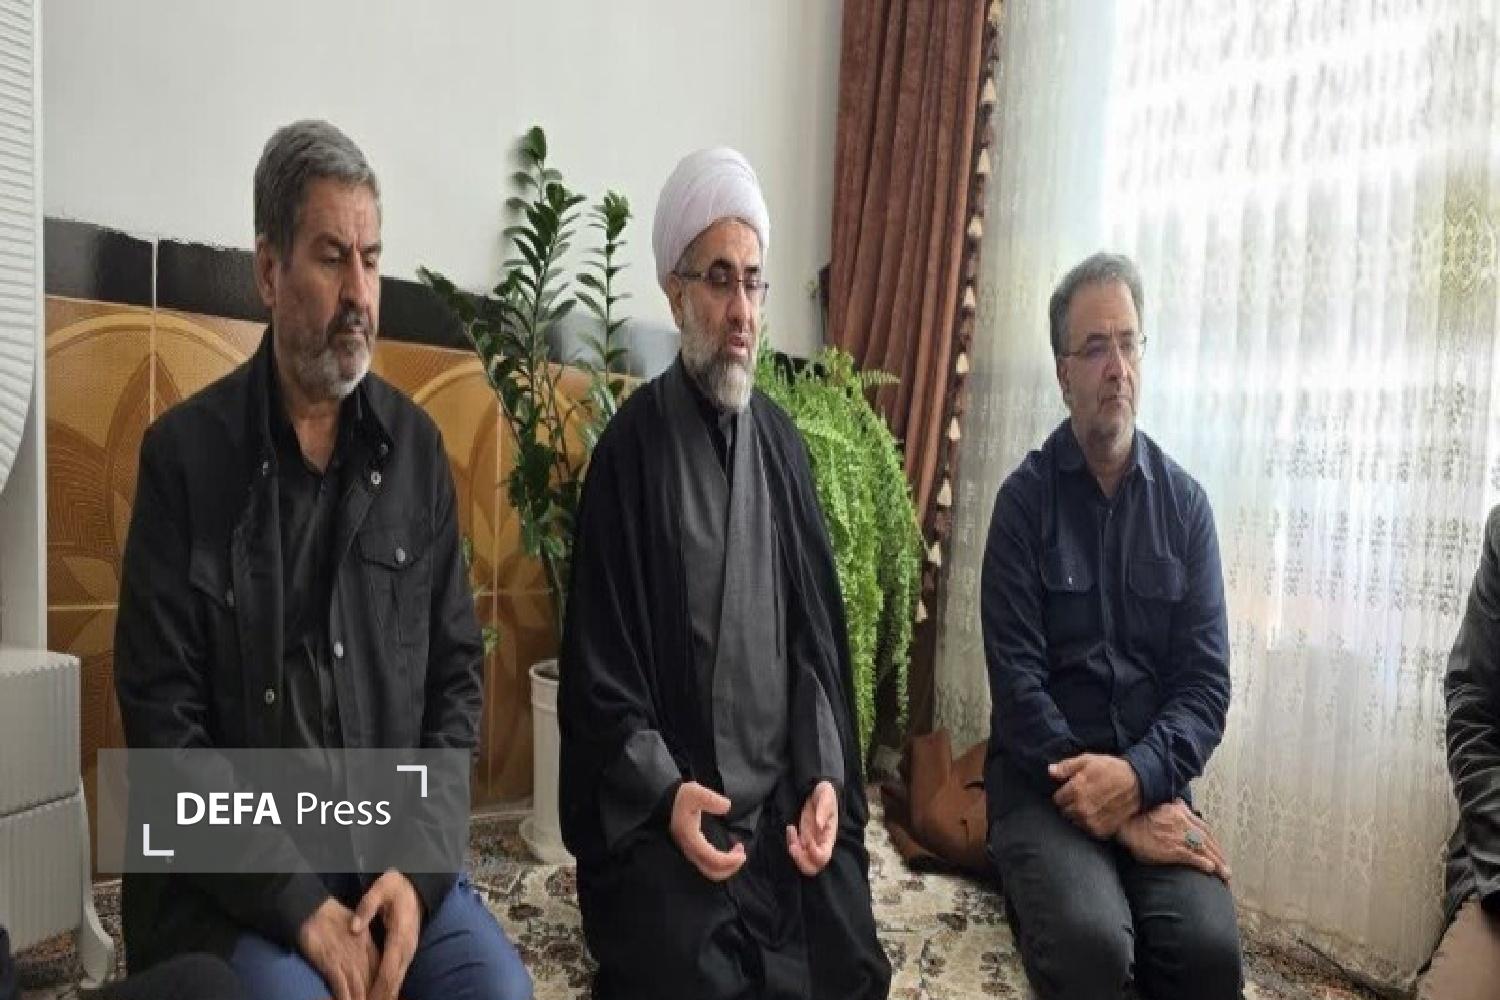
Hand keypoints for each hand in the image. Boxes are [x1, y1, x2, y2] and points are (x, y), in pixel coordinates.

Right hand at [297, 896, 378, 999]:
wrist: (314, 911)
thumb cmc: (333, 918)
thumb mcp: (357, 927)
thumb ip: (365, 944)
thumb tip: (370, 959)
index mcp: (368, 944)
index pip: (380, 968)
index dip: (382, 983)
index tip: (386, 994)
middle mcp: (360, 954)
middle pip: (371, 980)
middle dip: (375, 995)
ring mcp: (346, 959)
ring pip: (358, 986)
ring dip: (361, 998)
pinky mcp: (331, 963)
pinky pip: (340, 985)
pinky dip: (344, 996)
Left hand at [350, 870, 422, 999]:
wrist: (416, 886)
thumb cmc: (396, 887)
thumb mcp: (381, 888)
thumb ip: (366, 906)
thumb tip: (354, 927)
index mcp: (400, 935)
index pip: (389, 968)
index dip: (378, 986)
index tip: (367, 998)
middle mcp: (407, 948)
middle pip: (394, 980)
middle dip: (381, 996)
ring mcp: (409, 951)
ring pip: (398, 980)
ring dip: (386, 995)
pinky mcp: (406, 953)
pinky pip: (398, 975)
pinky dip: (389, 988)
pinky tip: (379, 996)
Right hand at [669, 781, 746, 881]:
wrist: (664, 803)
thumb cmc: (680, 798)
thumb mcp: (694, 792)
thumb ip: (710, 798)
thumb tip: (726, 806)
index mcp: (691, 839)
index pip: (713, 859)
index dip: (730, 860)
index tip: (742, 850)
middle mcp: (690, 850)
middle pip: (712, 872)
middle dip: (731, 867)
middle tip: (742, 853)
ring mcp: (691, 851)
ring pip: (710, 870)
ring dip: (727, 865)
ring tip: (738, 850)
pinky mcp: (693, 850)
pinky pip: (709, 864)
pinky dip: (722, 862)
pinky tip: (730, 849)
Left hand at [786, 780, 837, 876]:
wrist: (818, 791)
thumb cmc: (825, 793)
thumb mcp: (826, 794)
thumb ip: (824, 808)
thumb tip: (820, 824)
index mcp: (829, 837)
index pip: (824, 856)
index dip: (815, 854)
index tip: (809, 841)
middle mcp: (820, 843)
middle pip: (813, 867)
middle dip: (801, 861)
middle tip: (794, 847)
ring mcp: (810, 842)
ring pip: (802, 861)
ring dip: (794, 853)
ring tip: (791, 833)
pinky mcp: (801, 838)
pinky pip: (795, 849)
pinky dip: (790, 842)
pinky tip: (790, 828)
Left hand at [1050, 754, 1141, 837]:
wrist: (1137, 783)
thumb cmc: (1111, 769)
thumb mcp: (1087, 760)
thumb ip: (1066, 767)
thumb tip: (1050, 771)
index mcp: (1076, 790)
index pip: (1057, 799)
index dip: (1063, 794)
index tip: (1071, 790)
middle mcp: (1082, 809)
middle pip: (1065, 812)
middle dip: (1070, 805)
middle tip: (1082, 797)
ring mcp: (1092, 821)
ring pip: (1075, 822)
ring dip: (1079, 815)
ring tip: (1090, 805)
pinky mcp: (1103, 830)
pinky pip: (1088, 830)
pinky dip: (1090, 824)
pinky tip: (1098, 813)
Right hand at [1117, 799, 1231, 880]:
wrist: (1124, 823)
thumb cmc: (1138, 816)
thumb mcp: (1158, 805)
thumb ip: (1173, 806)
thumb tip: (1180, 802)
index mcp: (1181, 812)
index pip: (1204, 828)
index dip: (1214, 842)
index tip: (1218, 851)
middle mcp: (1184, 822)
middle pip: (1208, 840)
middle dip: (1219, 855)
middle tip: (1226, 868)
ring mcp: (1179, 836)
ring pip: (1205, 849)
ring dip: (1217, 863)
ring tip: (1225, 875)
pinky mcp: (1173, 849)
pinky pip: (1193, 857)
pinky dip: (1204, 863)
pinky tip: (1211, 870)